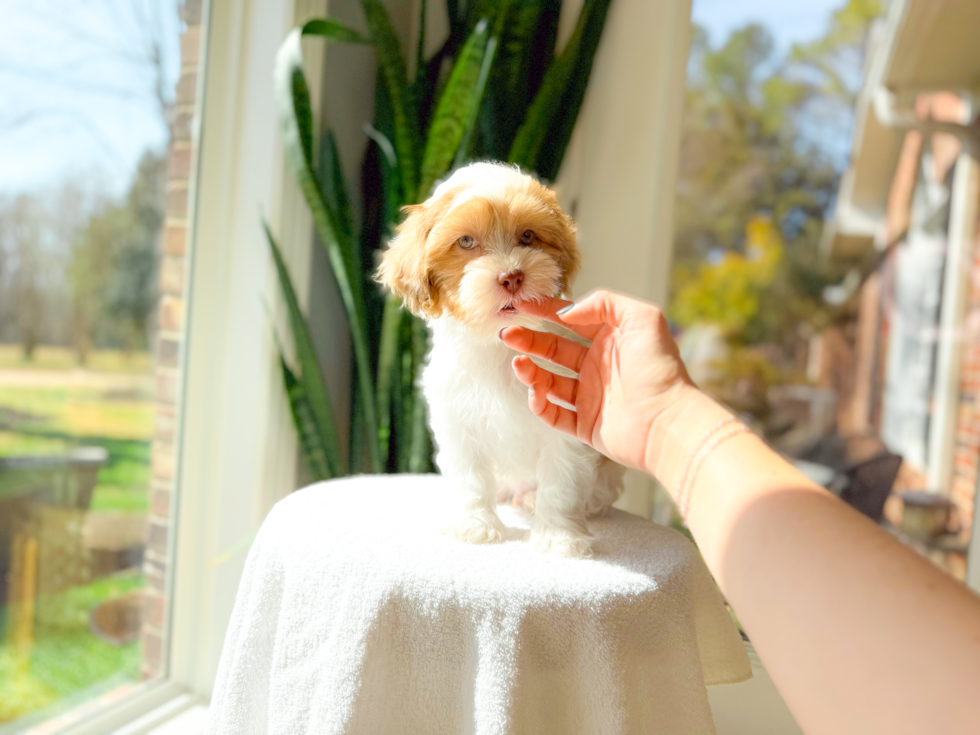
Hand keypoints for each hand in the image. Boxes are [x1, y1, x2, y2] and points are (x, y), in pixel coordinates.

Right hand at [501, 289, 695, 474]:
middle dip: (529, 339)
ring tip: (519, 363)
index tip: (521, 305)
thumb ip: (605, 303)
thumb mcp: (643, 319)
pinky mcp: (585, 425)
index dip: (545, 311)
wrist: (667, 422)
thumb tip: (569, 312)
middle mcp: (598, 366)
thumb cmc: (659, 370)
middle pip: (553, 349)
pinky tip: (536, 391)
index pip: (570, 321)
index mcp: (610, 340)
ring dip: (530, 371)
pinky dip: (540, 403)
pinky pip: (553, 413)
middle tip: (508, 333)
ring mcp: (590, 397)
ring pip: (549, 380)